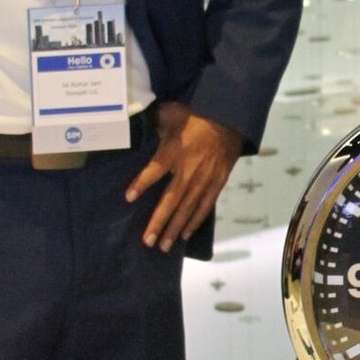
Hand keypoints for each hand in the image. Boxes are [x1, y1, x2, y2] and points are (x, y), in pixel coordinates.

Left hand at [125, 100, 243, 250]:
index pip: (156, 169)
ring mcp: (205, 178)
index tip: (129, 197)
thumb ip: (154, 122)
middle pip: (172, 199)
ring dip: (175, 228)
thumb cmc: (195, 116)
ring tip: (163, 246)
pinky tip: (184, 235)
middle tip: (148, 241)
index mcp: (176, 150)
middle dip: (159, 221)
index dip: (142, 183)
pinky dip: (194, 221)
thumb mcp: (172, 113)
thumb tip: (134, 121)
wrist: (230, 119)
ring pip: (188, 208)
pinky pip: (204, 206)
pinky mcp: (217, 183)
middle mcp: (190, 168)